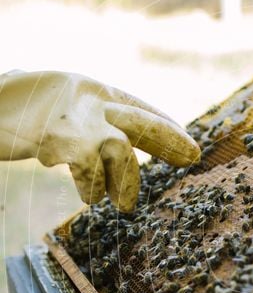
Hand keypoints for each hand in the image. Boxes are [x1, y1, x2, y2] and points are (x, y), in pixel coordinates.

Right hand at [0, 70, 199, 210]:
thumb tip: (121, 152)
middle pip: (141, 122)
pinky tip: (83, 189)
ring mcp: (77, 120)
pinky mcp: (61, 140)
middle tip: (191, 156)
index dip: (166, 128)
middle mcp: (89, 99)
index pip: (139, 108)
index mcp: (92, 90)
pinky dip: (90, 187)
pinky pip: (91, 171)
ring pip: (119, 152)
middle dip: (169, 140)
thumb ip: (92, 123)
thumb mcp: (62, 111)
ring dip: (124, 181)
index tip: (190, 148)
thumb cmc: (20, 109)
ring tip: (122, 203)